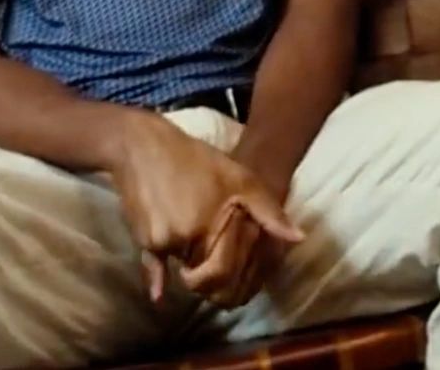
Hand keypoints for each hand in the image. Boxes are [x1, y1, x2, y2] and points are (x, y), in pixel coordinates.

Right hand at [106, 115, 303, 307]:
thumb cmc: (197, 160)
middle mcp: (183, 241)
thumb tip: (297, 240)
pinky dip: (157, 278)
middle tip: (223, 269)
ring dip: (193, 264)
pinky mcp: (142, 241)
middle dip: (213, 277)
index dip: (236, 277)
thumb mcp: (241, 179)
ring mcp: (159, 243)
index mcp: (210, 228)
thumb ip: (269, 212)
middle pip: (203, 276)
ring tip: (202, 247)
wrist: (143, 146)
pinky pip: (153, 267)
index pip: (225, 272)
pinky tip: (159, 294)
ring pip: (182, 267)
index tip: (241, 274)